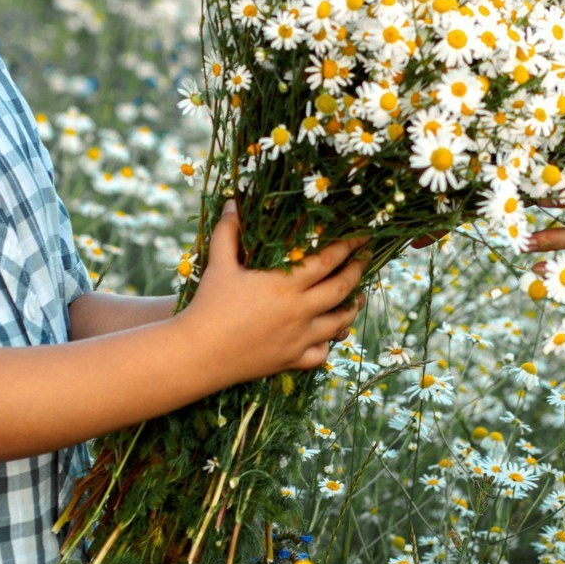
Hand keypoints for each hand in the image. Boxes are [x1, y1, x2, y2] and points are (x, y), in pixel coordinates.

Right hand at [178, 202, 366, 378]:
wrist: (198, 354)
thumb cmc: (208, 305)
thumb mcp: (219, 264)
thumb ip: (228, 232)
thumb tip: (233, 203)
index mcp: (284, 284)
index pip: (328, 260)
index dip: (348, 245)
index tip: (361, 235)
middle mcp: (299, 311)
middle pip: (341, 288)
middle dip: (358, 271)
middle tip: (366, 259)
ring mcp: (298, 338)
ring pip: (339, 323)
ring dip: (351, 308)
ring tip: (358, 296)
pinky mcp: (291, 360)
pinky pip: (321, 353)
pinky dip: (329, 343)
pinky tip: (330, 334)